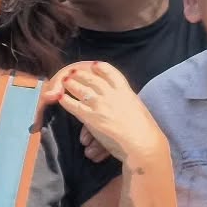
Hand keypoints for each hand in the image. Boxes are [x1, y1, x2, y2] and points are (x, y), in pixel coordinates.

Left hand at [45, 61, 168, 164]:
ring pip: (81, 90)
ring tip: (64, 81)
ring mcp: (101, 105)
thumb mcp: (137, 108)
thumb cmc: (145, 129)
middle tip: (73, 72)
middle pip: (92, 79)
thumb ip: (127, 102)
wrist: (142, 141)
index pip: (111, 73)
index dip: (101, 68)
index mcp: (125, 91)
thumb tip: (123, 103)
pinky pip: (75, 106)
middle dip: (81, 74)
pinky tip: (60, 98)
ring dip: (71, 84)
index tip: (94, 64)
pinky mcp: (92, 118)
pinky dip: (66, 101)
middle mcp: (112, 94)